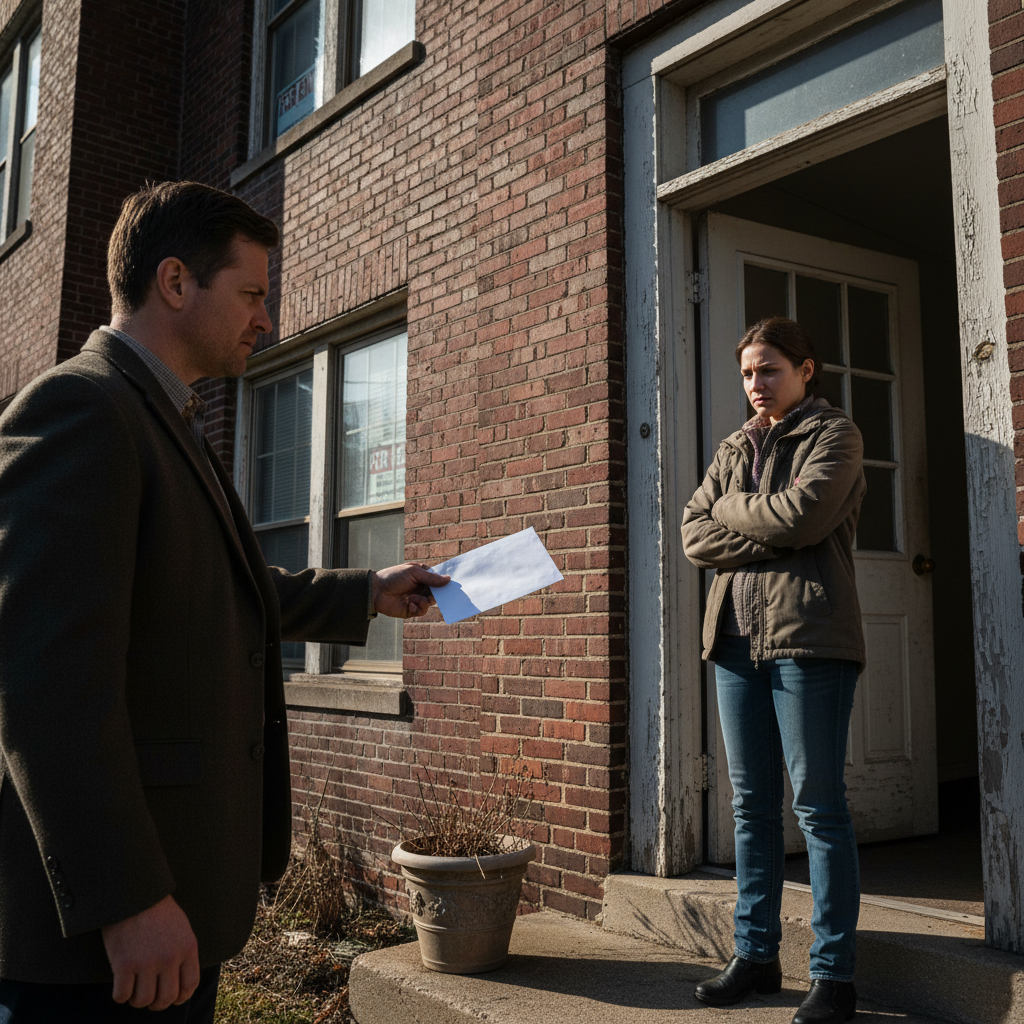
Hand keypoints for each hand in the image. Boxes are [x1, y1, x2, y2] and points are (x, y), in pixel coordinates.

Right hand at [101, 894, 199, 1009]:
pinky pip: (121, 995)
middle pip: (166, 998)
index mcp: (187, 947)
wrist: (134, 894)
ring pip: (143, 1000)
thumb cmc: (157, 910)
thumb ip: (183, 953)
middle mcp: (170, 957)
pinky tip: (120, 985)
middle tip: (149, 998)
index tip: (173, 999)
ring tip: (134, 991)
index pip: (190, 984)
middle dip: (157, 1004)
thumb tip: (181, 981)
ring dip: (137, 1000)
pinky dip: (120, 995)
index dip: (181, 997)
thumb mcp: (181, 928)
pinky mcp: (124, 964)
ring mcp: (147, 962)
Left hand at [372, 563, 449, 618]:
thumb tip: (449, 579)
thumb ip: (431, 578)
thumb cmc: (393, 577)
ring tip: (413, 598)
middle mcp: (421, 587)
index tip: (452, 585)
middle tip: (431, 594)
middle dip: (437, 594)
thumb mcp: (413, 573)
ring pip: (431, 603)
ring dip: (424, 601)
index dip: (445, 582)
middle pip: (437, 592)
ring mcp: (417, 599)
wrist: (376, 591)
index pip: (438, 579)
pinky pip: (423, 611)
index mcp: (423, 576)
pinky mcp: (412, 610)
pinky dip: (417, 607)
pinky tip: (409, 604)